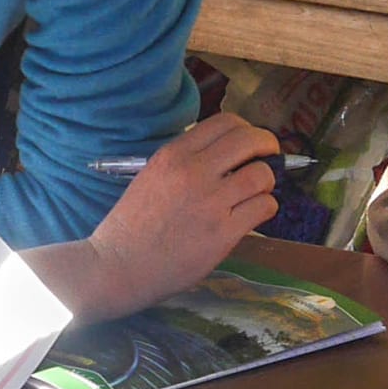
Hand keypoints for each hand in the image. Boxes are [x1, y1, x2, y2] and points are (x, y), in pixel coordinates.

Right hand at [60, 114, 281, 319]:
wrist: (118, 265)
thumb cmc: (132, 226)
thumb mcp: (151, 177)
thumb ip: (185, 162)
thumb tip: (226, 156)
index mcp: (173, 155)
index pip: (226, 123)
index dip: (247, 130)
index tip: (251, 143)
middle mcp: (194, 172)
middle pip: (250, 140)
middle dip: (268, 146)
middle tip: (269, 158)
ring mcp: (211, 202)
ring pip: (262, 175)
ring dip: (267, 182)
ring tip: (257, 193)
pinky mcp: (224, 232)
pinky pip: (264, 207)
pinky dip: (265, 208)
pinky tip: (253, 214)